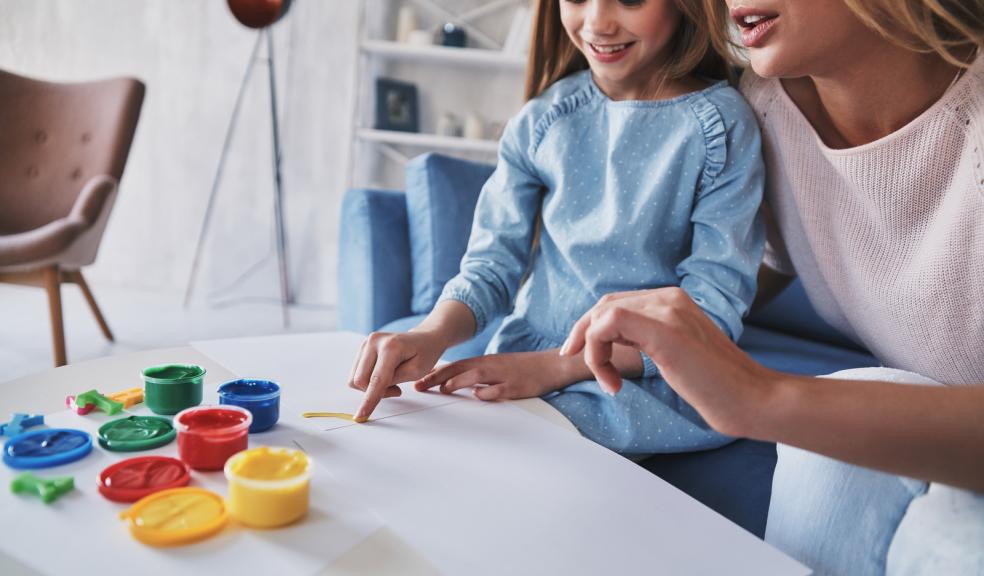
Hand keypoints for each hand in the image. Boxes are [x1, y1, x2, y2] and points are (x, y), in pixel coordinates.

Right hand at [349, 330, 446, 420]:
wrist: (424, 338)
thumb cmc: (425, 354)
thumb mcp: (417, 371)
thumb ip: (394, 380)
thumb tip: (373, 390)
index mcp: (391, 346)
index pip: (376, 379)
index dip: (369, 399)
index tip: (361, 415)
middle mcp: (374, 341)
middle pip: (360, 380)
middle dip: (375, 392)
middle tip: (397, 390)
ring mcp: (366, 343)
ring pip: (356, 378)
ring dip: (372, 387)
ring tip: (393, 382)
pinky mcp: (363, 349)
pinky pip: (357, 373)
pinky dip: (369, 380)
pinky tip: (385, 376)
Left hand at [414, 350, 579, 400]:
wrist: (551, 365)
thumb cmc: (522, 369)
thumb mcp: (496, 367)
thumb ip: (476, 374)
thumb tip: (453, 382)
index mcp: (485, 362)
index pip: (455, 365)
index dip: (436, 372)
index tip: (418, 380)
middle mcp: (491, 366)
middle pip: (460, 368)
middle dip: (438, 377)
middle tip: (420, 386)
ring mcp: (503, 375)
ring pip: (477, 375)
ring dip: (458, 381)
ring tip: (443, 389)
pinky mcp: (516, 386)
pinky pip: (500, 389)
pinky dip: (488, 392)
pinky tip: (479, 396)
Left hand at [560, 287, 777, 436]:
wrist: (751, 398)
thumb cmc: (716, 385)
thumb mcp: (674, 353)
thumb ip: (647, 339)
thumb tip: (611, 342)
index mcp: (673, 299)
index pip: (617, 302)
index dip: (590, 326)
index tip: (580, 354)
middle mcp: (669, 297)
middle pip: (604, 304)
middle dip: (581, 334)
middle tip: (574, 360)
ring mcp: (668, 310)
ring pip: (602, 314)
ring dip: (592, 350)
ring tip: (610, 382)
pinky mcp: (664, 330)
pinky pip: (608, 324)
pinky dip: (597, 352)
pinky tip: (614, 381)